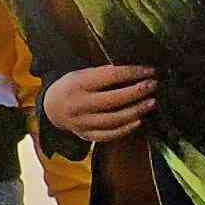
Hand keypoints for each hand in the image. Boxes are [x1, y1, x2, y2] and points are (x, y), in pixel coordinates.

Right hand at [43, 65, 158, 142]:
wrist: (51, 108)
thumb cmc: (73, 86)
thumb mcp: (82, 73)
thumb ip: (103, 74)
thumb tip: (135, 71)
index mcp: (78, 83)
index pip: (110, 76)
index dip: (132, 73)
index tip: (150, 70)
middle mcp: (78, 104)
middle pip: (113, 99)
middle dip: (137, 92)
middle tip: (153, 85)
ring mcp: (81, 122)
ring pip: (113, 119)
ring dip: (135, 111)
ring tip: (151, 102)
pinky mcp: (85, 135)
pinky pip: (108, 135)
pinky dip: (125, 129)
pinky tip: (139, 121)